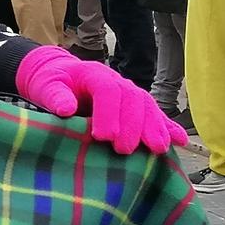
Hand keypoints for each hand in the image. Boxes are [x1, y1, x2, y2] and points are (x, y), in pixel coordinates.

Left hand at [14, 46, 186, 156]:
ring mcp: (129, 92)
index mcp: (94, 74)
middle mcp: (117, 81)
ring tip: (157, 150)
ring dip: (155, 128)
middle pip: (133, 99)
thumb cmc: (51, 81)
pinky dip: (168, 128)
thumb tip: (65, 109)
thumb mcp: (45, 85)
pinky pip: (155, 115)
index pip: (108, 90)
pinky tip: (180, 141)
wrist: (59, 74)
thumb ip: (55, 96)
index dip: (109, 113)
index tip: (103, 137)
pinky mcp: (134, 106)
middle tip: (125, 150)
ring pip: (147, 107)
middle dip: (133, 125)